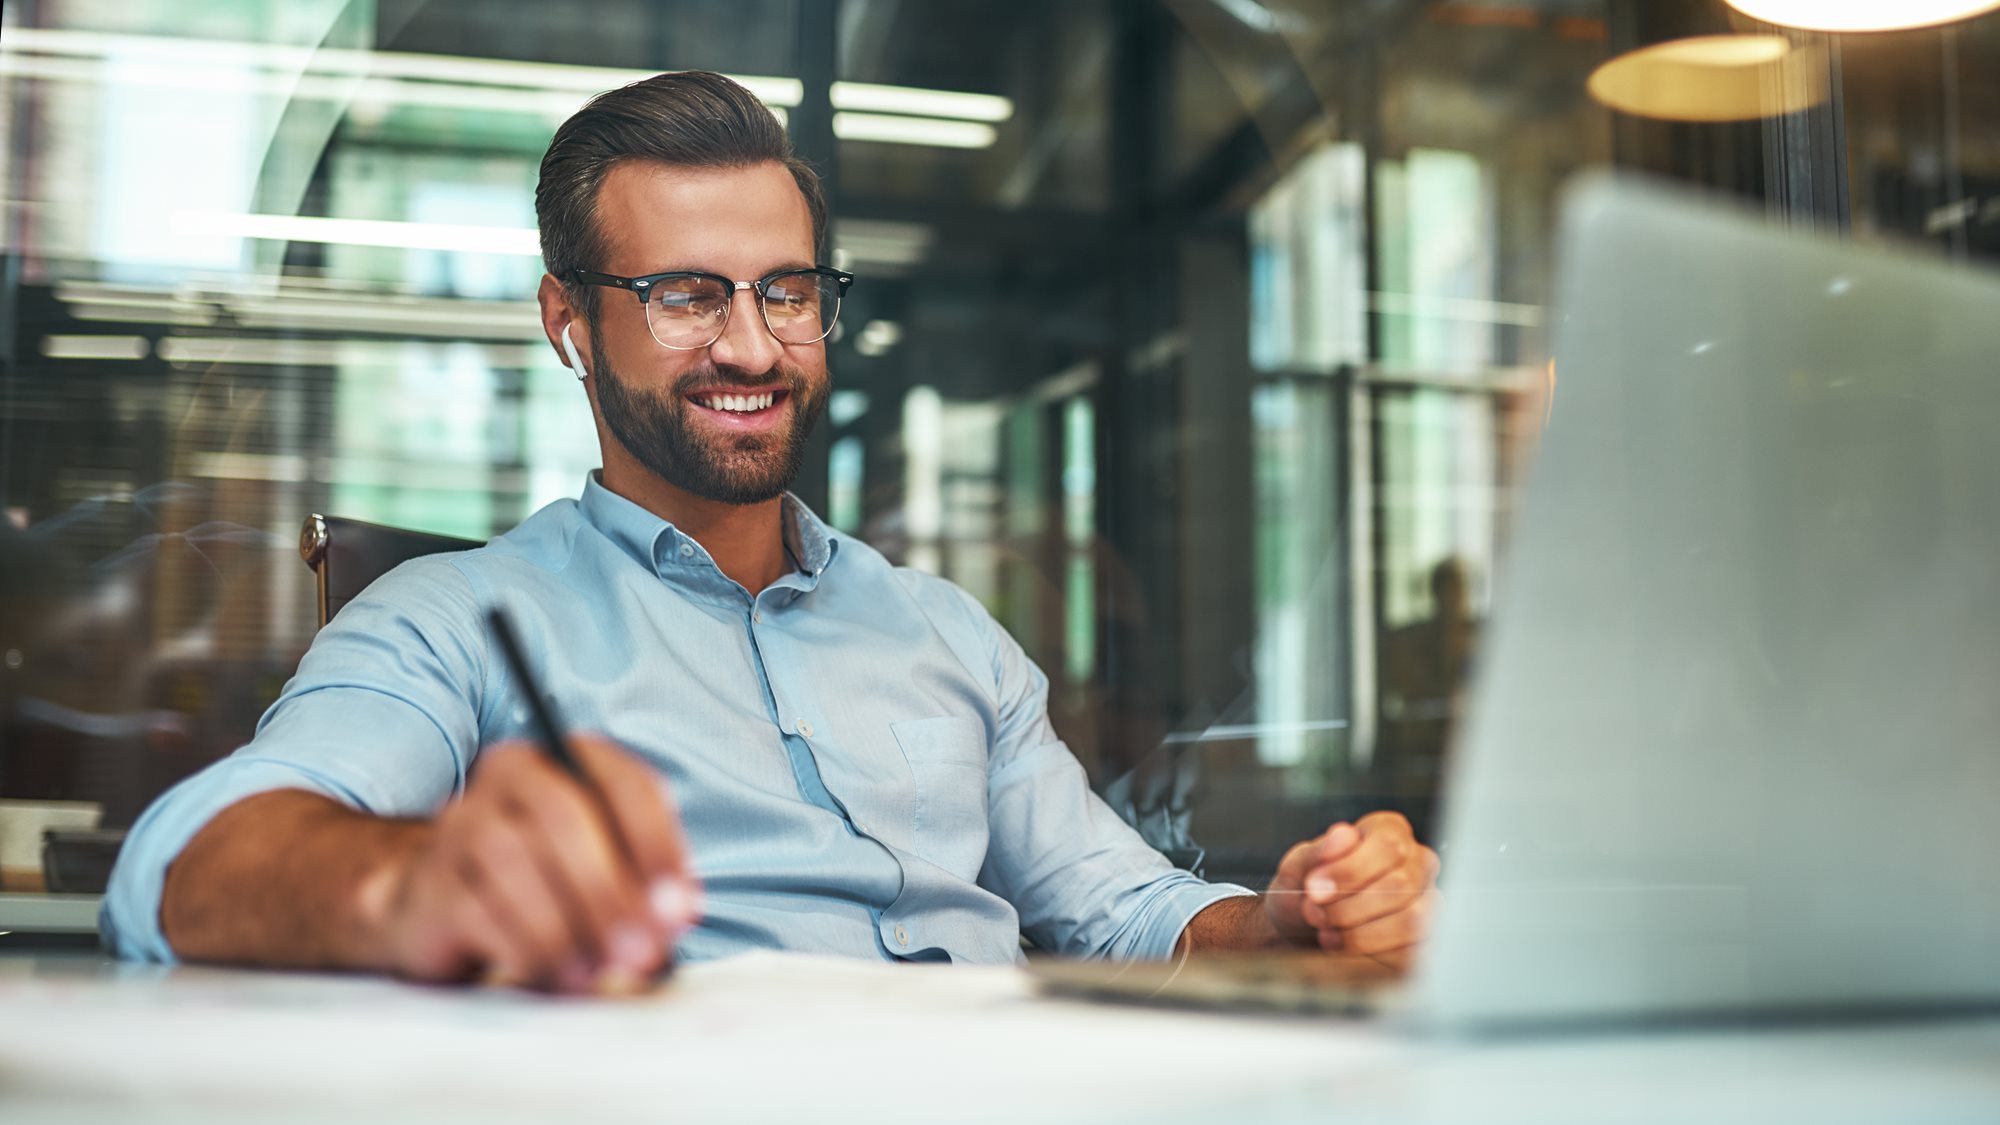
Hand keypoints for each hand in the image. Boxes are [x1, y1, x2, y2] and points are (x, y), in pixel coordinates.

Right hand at [371, 735, 699, 993]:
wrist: (438, 906)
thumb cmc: (542, 882)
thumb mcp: (601, 869)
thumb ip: (643, 881)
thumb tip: (676, 913)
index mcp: (566, 759)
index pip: (624, 783)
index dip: (659, 847)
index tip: (681, 910)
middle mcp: (509, 774)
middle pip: (565, 818)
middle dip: (611, 891)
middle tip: (642, 952)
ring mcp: (461, 822)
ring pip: (516, 861)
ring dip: (567, 927)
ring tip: (599, 972)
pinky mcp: (431, 879)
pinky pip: (478, 909)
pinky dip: (527, 948)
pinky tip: (557, 977)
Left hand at [1264, 811, 1437, 971]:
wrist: (1302, 929)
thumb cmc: (1306, 890)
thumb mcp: (1298, 866)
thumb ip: (1317, 852)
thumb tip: (1343, 834)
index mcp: (1390, 831)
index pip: (1389, 846)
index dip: (1350, 871)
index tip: (1313, 888)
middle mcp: (1418, 862)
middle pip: (1401, 884)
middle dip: (1348, 907)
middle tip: (1314, 913)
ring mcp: (1428, 903)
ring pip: (1410, 921)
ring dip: (1359, 934)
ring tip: (1326, 933)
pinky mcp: (1425, 941)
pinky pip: (1410, 953)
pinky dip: (1371, 956)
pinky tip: (1346, 949)